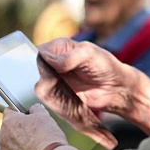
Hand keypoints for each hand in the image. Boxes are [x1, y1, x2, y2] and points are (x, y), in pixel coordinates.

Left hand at [0, 104, 66, 149]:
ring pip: (12, 144)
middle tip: (37, 130)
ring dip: (22, 142)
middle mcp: (3, 138)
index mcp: (9, 122)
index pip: (9, 110)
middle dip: (21, 128)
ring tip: (37, 144)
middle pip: (10, 128)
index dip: (20, 111)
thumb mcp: (44, 116)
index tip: (29, 114)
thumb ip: (36, 109)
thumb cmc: (46, 137)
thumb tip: (34, 109)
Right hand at [35, 37, 149, 134]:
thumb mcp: (90, 55)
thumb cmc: (106, 66)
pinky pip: (48, 100)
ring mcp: (53, 80)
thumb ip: (70, 57)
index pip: (36, 52)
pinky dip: (55, 102)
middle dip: (45, 78)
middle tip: (60, 82)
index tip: (52, 70)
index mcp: (58, 47)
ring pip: (40, 88)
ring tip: (70, 91)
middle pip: (33, 72)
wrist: (116, 89)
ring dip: (52, 92)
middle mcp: (51, 63)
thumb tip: (48, 60)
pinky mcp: (57, 96)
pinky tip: (69, 99)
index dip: (39, 62)